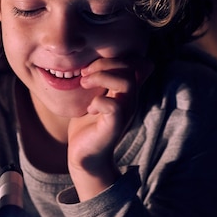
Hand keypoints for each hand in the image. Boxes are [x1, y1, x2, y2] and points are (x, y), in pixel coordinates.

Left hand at [67, 56, 152, 200]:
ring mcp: (124, 113)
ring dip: (101, 78)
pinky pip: (114, 106)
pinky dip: (99, 101)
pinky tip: (90, 108)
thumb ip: (101, 83)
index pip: (132, 63)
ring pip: (126, 83)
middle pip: (129, 69)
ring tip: (84, 85)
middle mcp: (129, 100)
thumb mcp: (96, 97)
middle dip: (103, 65)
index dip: (111, 59)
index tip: (88, 69)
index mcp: (125, 91)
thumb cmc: (88, 125)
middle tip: (84, 75)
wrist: (85, 156)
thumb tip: (104, 67)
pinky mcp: (115, 126)